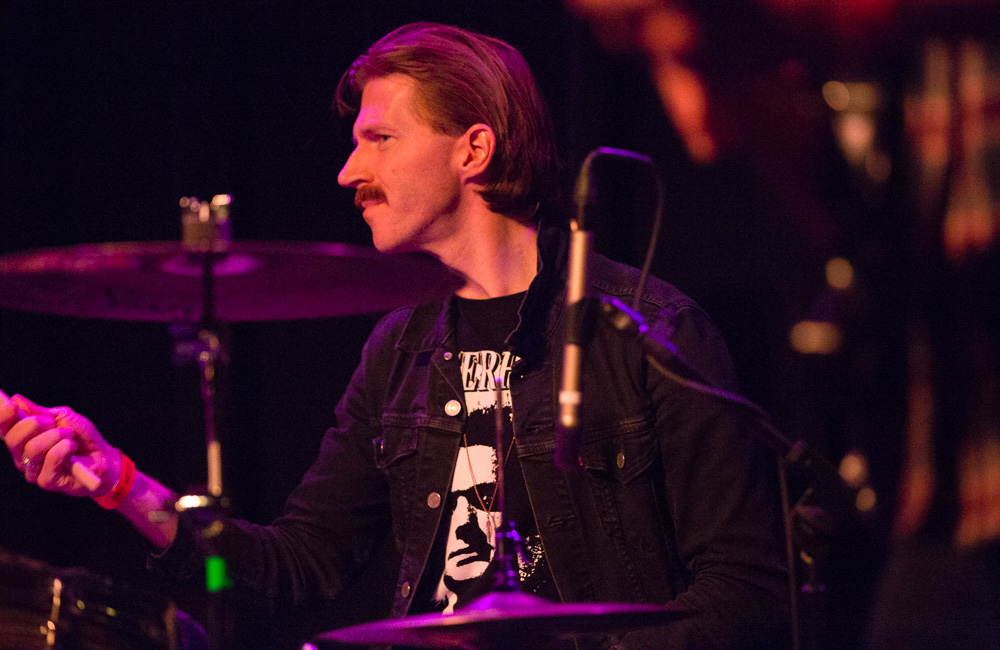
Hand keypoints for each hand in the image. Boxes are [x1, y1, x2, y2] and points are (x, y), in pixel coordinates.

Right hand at [1, 392, 117, 496]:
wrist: (103, 456)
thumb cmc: (81, 437)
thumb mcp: (63, 417)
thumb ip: (40, 412)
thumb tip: (17, 399)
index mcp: (24, 439)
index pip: (4, 430)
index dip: (3, 417)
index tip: (10, 405)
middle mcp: (23, 456)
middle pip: (13, 440)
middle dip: (32, 425)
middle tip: (51, 422)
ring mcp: (33, 471)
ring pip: (31, 449)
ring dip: (54, 436)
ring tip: (69, 435)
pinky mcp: (47, 481)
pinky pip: (50, 460)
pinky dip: (64, 448)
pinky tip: (72, 448)